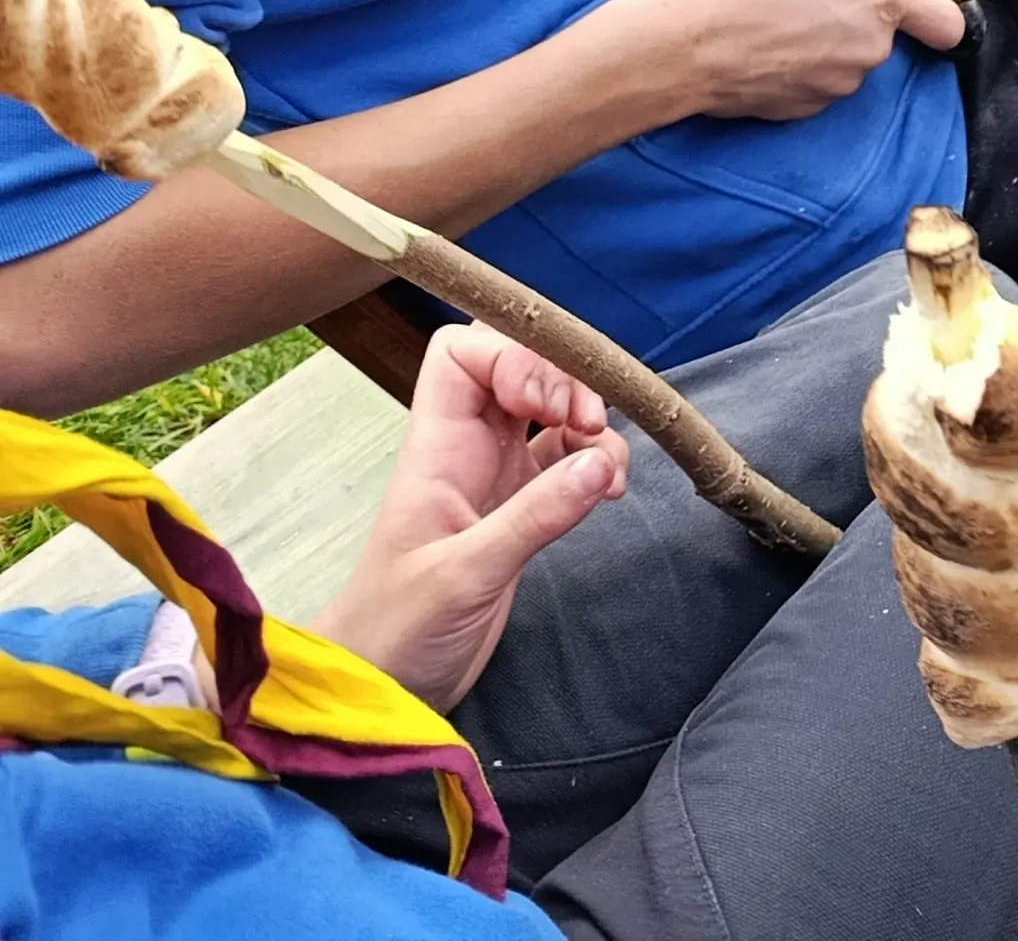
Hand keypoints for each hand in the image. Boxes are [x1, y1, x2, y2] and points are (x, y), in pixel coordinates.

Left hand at [309, 326, 628, 708]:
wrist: (383, 689)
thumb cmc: (396, 630)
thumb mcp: (464, 576)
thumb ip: (534, 517)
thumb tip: (602, 461)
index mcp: (436, 449)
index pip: (464, 355)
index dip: (512, 357)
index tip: (548, 403)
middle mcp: (467, 451)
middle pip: (518, 370)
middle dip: (564, 381)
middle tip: (591, 424)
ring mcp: (496, 479)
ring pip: (551, 413)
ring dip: (589, 423)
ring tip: (607, 466)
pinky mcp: (521, 511)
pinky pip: (567, 461)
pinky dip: (596, 463)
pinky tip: (609, 491)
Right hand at [622, 0, 965, 119]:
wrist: (682, 41)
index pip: (947, 24)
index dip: (934, 15)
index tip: (912, 7)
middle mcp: (873, 46)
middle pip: (884, 38)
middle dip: (855, 21)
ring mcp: (842, 84)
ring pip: (849, 62)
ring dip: (824, 46)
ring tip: (774, 23)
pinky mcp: (810, 110)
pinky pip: (818, 85)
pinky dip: (799, 71)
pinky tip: (762, 52)